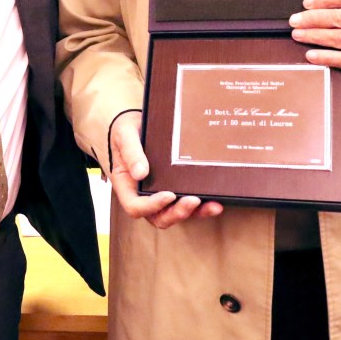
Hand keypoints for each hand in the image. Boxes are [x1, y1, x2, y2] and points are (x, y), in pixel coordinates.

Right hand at [110, 114, 222, 228]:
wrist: (136, 122)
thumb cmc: (126, 130)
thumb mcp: (124, 135)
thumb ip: (130, 152)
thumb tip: (141, 173)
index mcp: (126, 186)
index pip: (135, 207)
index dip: (152, 206)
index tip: (169, 194)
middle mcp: (142, 195)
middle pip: (158, 217)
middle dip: (177, 213)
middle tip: (193, 201)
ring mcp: (158, 194)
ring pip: (174, 214)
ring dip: (194, 213)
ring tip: (213, 205)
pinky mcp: (174, 189)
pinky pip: (186, 204)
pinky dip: (201, 207)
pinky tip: (216, 203)